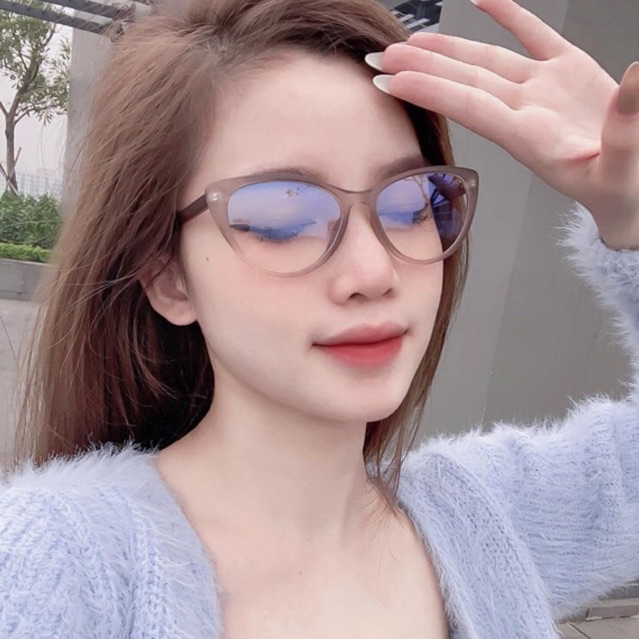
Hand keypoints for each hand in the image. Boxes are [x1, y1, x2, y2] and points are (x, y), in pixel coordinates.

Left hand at [367, 0, 638, 247]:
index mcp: (531, 138)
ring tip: (414, 40)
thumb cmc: (624, 190)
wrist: (633, 187)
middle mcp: (527, 110)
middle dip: (422, 70)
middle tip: (382, 57)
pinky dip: (508, 13)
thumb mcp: (625, 170)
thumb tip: (636, 80)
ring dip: (449, 49)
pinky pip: (532, 34)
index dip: (431, 91)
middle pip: (464, 83)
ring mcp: (544, 88)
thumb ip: (627, 132)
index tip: (391, 80)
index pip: (470, 107)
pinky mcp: (567, 70)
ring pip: (486, 61)